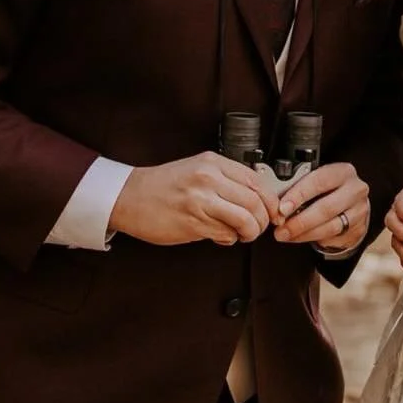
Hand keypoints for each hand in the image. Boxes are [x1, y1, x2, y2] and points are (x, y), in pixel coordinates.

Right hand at [108, 153, 273, 246]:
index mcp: (212, 163)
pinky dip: (229, 239)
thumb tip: (257, 196)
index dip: (270, 201)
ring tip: (242, 234)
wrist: (129, 196)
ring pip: (244, 220)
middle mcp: (208, 179)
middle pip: (255, 203)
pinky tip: (222, 236)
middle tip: (258, 227)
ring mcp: (200, 201)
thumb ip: (226, 178)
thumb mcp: (197, 168)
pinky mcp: (192, 223)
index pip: (257, 181)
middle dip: (262, 221)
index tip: (273, 212)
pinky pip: (225, 234)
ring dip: (249, 233)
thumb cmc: (164, 185)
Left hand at [276, 161, 370, 254]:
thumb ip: (300, 186)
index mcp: (343, 172)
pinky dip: (314, 239)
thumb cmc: (328, 190)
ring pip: (330, 227)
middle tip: (280, 229)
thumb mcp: (316, 180)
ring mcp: (359, 211)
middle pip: (326, 208)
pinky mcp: (359, 230)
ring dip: (303, 234)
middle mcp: (355, 190)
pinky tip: (301, 237)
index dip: (299, 195)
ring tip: (286, 235)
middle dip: (299, 221)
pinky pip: (333, 238)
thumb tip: (276, 201)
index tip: (282, 208)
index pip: (319, 181)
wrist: (351, 204)